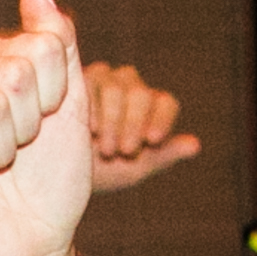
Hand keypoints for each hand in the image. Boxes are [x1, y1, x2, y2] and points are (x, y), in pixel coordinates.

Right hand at [0, 0, 101, 255]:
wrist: (36, 239)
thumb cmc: (53, 177)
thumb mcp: (72, 105)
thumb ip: (58, 45)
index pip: (38, 48)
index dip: (56, 96)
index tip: (48, 124)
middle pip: (13, 75)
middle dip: (30, 124)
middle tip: (21, 152)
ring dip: (5, 150)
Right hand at [78, 63, 200, 192]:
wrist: (61, 175)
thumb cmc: (103, 173)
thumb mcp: (135, 170)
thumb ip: (164, 155)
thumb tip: (196, 145)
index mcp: (151, 108)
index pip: (165, 103)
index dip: (161, 119)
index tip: (152, 140)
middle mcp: (131, 88)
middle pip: (140, 93)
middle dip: (133, 123)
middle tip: (124, 151)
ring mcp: (104, 80)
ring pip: (116, 86)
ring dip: (112, 118)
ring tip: (104, 147)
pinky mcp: (78, 79)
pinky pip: (90, 82)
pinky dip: (91, 106)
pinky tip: (88, 129)